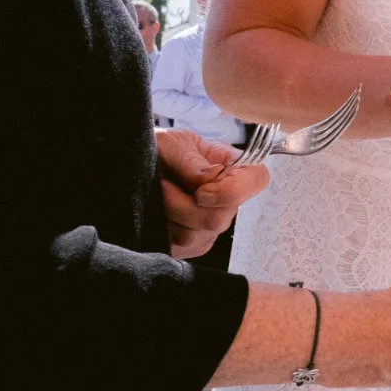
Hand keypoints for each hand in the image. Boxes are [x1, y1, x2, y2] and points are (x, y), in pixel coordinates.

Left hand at [155, 129, 268, 257]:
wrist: (133, 165)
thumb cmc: (157, 149)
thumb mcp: (170, 143)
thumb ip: (189, 160)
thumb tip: (208, 179)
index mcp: (230, 166)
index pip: (257, 179)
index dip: (233, 190)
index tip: (200, 191)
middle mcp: (226, 199)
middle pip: (221, 217)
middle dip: (184, 205)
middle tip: (162, 185)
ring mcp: (211, 224)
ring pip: (200, 235)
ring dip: (170, 216)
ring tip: (157, 196)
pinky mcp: (193, 243)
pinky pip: (184, 247)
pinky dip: (164, 231)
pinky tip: (157, 214)